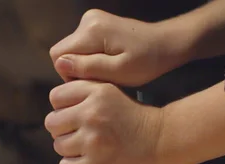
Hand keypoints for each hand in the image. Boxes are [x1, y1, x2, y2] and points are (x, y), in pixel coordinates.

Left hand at [44, 80, 169, 163]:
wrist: (161, 140)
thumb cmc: (135, 118)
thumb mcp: (110, 93)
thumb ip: (84, 94)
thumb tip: (57, 106)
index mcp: (95, 92)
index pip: (56, 98)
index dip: (62, 108)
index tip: (73, 115)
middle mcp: (91, 114)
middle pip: (52, 123)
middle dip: (63, 129)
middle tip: (79, 134)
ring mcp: (92, 141)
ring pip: (58, 146)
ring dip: (69, 149)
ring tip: (88, 148)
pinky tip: (88, 161)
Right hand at [49, 9, 181, 86]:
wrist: (165, 44)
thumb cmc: (147, 62)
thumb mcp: (119, 71)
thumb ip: (88, 67)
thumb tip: (60, 64)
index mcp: (91, 31)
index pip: (58, 56)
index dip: (70, 74)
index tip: (93, 81)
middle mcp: (87, 21)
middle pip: (64, 52)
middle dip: (78, 69)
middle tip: (103, 79)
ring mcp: (91, 20)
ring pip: (73, 50)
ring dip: (86, 65)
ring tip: (109, 71)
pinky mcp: (96, 23)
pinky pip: (82, 46)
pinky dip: (91, 58)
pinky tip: (109, 63)